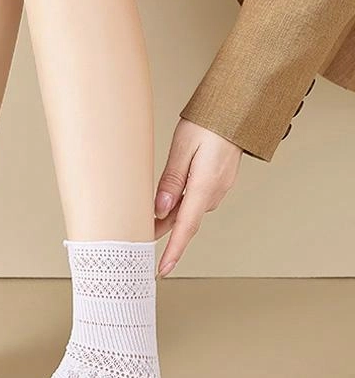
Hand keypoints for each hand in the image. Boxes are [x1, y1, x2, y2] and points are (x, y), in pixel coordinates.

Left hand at [154, 119, 241, 276]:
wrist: (238, 108)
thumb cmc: (210, 121)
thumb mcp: (182, 148)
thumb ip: (171, 181)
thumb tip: (161, 210)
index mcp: (206, 186)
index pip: (186, 228)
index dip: (173, 251)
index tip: (162, 269)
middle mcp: (215, 192)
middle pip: (184, 221)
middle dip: (164, 233)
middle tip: (139, 240)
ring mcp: (219, 188)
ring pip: (189, 210)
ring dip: (170, 217)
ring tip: (145, 220)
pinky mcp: (218, 182)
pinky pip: (195, 200)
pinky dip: (180, 205)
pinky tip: (166, 201)